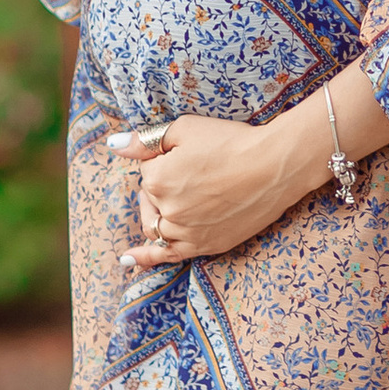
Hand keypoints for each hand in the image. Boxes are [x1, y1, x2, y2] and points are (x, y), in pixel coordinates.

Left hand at [109, 64, 388, 268]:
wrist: (275, 166)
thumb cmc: (232, 141)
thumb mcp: (185, 129)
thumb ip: (144, 141)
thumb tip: (113, 147)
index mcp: (158, 179)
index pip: (146, 172)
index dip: (166, 160)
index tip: (194, 155)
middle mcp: (168, 210)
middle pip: (149, 200)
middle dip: (160, 186)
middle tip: (192, 172)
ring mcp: (187, 232)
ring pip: (156, 226)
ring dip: (159, 212)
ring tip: (177, 200)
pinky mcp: (205, 245)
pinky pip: (168, 255)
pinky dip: (146, 258)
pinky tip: (129, 260)